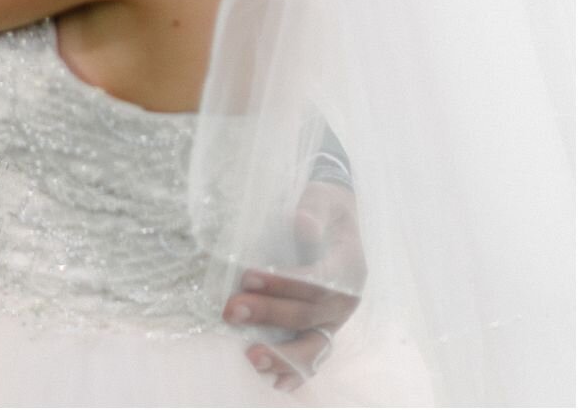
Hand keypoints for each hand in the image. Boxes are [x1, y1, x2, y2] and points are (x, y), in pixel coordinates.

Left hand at [222, 182, 364, 392]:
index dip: (284, 282)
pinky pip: (312, 356)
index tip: (248, 275)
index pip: (318, 281)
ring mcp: (335, 320)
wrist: (337, 216)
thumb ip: (313, 211)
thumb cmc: (325, 207)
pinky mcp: (322, 329)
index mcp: (349, 268)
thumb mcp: (323, 199)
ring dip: (282, 355)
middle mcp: (346, 301)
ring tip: (250, 356)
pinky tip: (274, 383)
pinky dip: (294, 372)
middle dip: (269, 314)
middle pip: (308, 315)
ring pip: (314, 347)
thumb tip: (301, 224)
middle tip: (231, 309)